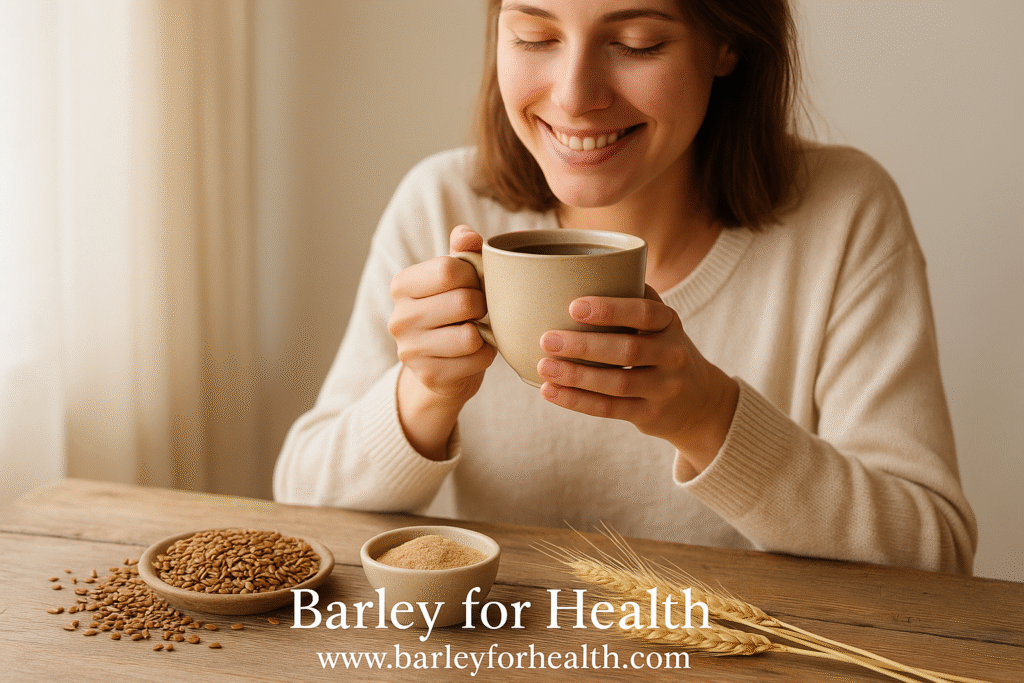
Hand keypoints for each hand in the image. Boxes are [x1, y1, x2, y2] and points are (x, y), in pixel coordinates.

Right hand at [388, 225, 496, 458]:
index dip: (474, 276)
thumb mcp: (455, 279)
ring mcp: (410, 350)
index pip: (448, 269)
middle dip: (483, 306)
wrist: (444, 366)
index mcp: (402, 285)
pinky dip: (485, 356)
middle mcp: (398, 318)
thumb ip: (462, 252)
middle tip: (480, 311)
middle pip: (463, 302)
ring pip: (470, 336)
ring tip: (477, 331)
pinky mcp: (428, 376)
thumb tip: (468, 236)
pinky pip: (475, 361)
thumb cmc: (454, 313)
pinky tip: (475, 353)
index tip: (476, 284)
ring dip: (485, 333)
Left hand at [535, 288, 738, 473]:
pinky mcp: (651, 415)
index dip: (610, 310)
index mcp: (670, 323)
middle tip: (546, 339)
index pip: (644, 313)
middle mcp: (673, 355)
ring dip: (576, 376)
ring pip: (617, 383)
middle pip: (627, 350)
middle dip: (583, 346)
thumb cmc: (662, 349)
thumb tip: (576, 270)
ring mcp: (664, 389)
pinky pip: (610, 409)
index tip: (573, 307)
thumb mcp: (659, 322)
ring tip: (543, 367)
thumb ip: (631, 298)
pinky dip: (577, 401)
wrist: (701, 401)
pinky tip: (550, 392)